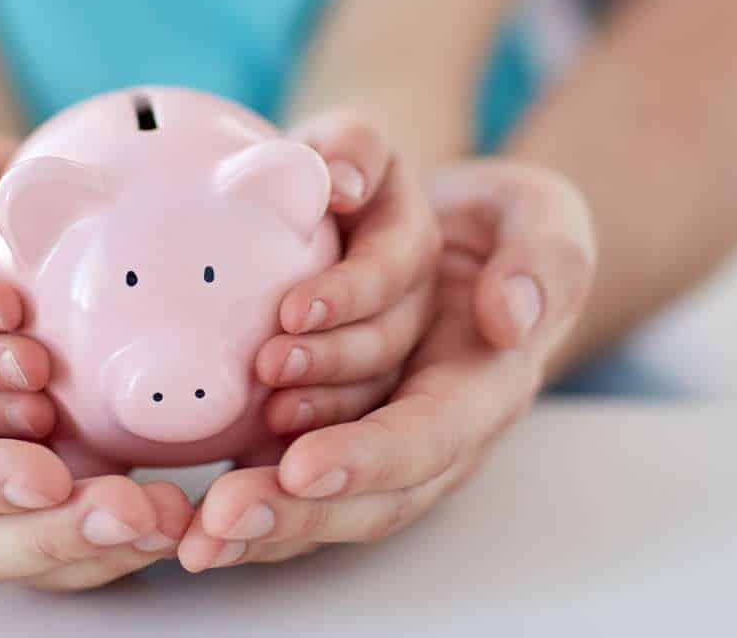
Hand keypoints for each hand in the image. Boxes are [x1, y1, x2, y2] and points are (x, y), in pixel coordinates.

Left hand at [178, 161, 595, 570]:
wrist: (465, 237)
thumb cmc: (502, 225)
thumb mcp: (543, 217)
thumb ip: (544, 257)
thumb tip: (508, 316)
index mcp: (486, 384)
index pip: (430, 434)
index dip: (369, 457)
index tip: (302, 466)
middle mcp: (435, 427)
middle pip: (373, 492)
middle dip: (298, 510)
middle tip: (222, 516)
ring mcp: (383, 432)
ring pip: (329, 494)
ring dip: (266, 500)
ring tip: (203, 508)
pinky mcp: (338, 427)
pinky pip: (294, 477)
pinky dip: (250, 497)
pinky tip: (192, 519)